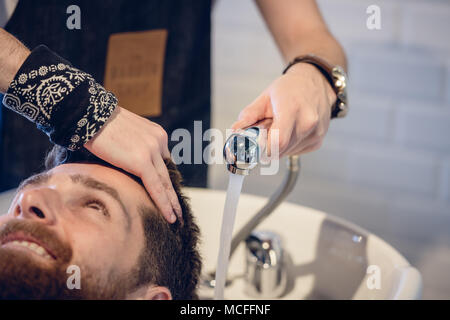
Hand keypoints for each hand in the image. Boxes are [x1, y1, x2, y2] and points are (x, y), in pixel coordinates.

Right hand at [84, 106, 181, 223]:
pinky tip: (168, 216)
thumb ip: (133, 149)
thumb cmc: (99, 124)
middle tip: (178, 210)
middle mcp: (159, 141)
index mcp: (156, 134)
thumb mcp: (125, 134)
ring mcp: (152, 150)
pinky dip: (163, 203)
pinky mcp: (142, 160)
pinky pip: (156, 187)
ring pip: (165, 182)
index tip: (169, 193)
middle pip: (167, 173)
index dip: (165, 180)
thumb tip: (128, 166)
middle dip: (173, 194)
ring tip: (175, 217)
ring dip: (171, 202)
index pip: (164, 162)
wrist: (88, 114)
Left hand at [232, 62, 336, 157]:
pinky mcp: (317, 141)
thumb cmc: (291, 88)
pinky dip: (288, 145)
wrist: (315, 82)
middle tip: (264, 133)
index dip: (263, 149)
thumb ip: (249, 116)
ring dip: (277, 146)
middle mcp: (307, 122)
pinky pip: (296, 151)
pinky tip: (289, 131)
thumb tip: (235, 131)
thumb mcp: (265, 97)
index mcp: (292, 109)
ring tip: (279, 128)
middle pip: (280, 149)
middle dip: (267, 146)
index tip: (254, 148)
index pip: (277, 141)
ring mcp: (315, 133)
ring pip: (287, 152)